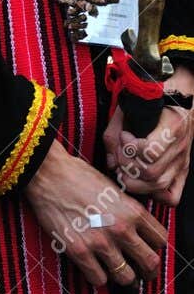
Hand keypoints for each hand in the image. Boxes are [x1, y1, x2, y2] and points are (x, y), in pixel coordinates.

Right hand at [23, 139, 167, 287]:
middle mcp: (121, 229)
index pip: (160, 240)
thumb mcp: (113, 188)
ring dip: (122, 276)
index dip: (154, 245)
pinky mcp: (79, 252)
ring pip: (126, 278)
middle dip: (147, 269)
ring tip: (115, 270)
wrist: (48, 173)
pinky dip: (98, 277)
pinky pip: (99, 280)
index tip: (147, 248)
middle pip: (150, 263)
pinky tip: (94, 267)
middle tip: (140, 271)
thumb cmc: (78, 175)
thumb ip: (128, 210)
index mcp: (132, 211)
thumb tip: (136, 228)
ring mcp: (100, 242)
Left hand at [104, 86, 193, 207]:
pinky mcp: (182, 171)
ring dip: (135, 183)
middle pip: (151, 173)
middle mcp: (180, 146)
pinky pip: (173, 197)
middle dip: (128, 167)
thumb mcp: (131, 105)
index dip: (130, 148)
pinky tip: (143, 182)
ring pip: (159, 186)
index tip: (124, 136)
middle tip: (120, 155)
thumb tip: (111, 162)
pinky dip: (156, 196)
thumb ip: (114, 132)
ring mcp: (182, 161)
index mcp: (172, 126)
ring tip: (124, 169)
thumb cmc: (153, 99)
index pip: (150, 151)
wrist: (181, 97)